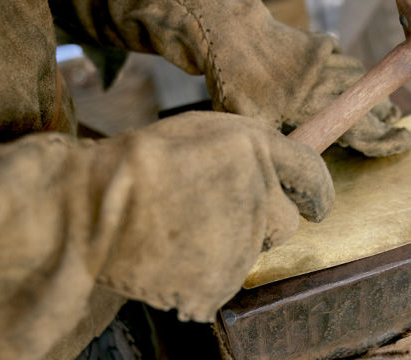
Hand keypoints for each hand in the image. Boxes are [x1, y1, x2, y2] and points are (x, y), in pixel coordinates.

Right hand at [96, 112, 333, 321]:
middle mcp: (260, 190)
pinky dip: (208, 273)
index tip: (314, 204)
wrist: (94, 206)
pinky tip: (177, 253)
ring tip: (186, 230)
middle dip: (267, 224)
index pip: (312, 174)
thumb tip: (283, 167)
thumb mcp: (201, 133)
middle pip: (287, 223)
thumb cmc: (139, 165)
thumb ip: (249, 152)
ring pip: (255, 251)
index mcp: (255, 147)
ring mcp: (245, 236)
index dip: (316, 193)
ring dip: (231, 246)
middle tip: (225, 218)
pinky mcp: (226, 276)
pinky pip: (227, 278)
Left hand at [216, 42, 410, 157]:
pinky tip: (349, 75)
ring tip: (377, 103)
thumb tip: (293, 165)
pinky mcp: (317, 44)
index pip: (364, 130)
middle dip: (384, 116)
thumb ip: (281, 144)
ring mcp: (326, 60)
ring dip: (369, 93)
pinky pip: (343, 59)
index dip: (386, 140)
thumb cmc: (237, 83)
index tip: (405, 141)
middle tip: (392, 124)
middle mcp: (329, 84)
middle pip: (368, 103)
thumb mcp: (255, 124)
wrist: (231, 33)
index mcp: (318, 108)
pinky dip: (351, 71)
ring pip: (359, 79)